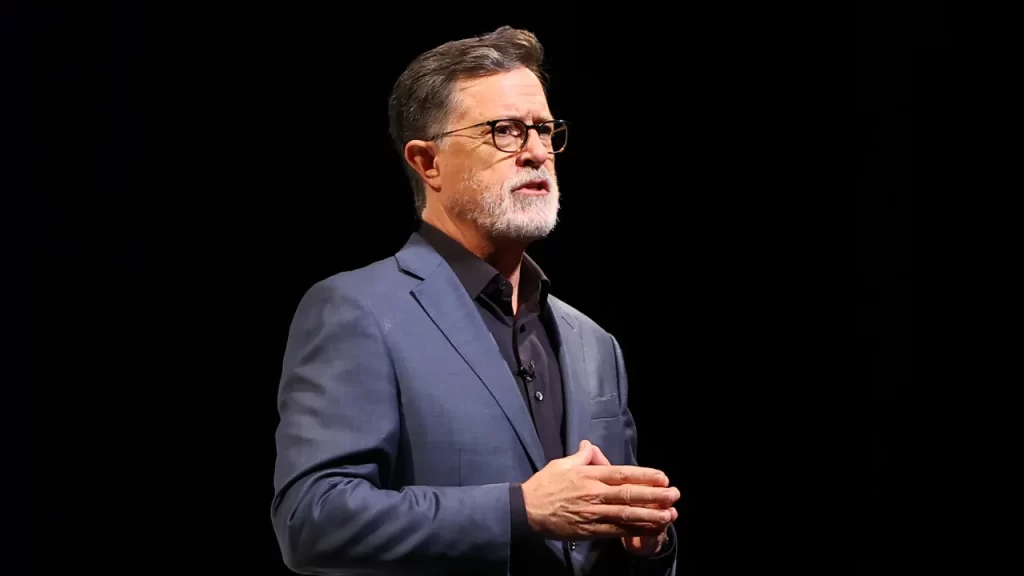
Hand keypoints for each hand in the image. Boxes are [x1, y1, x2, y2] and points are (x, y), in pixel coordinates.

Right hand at [521, 440, 679, 539]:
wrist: (526, 510)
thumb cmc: (545, 485)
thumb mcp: (562, 464)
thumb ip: (581, 456)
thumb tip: (589, 446)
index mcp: (589, 476)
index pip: (622, 474)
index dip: (644, 476)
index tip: (662, 477)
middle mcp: (594, 494)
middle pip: (629, 494)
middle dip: (655, 495)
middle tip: (674, 495)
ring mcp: (593, 514)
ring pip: (626, 514)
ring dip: (650, 515)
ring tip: (670, 515)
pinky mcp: (590, 531)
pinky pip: (617, 530)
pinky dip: (634, 530)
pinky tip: (650, 529)